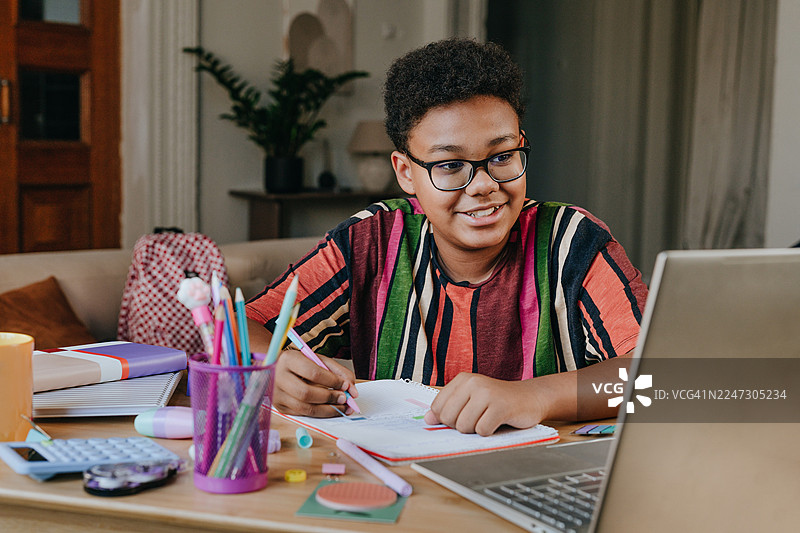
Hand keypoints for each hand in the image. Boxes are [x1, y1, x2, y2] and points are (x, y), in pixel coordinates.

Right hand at [272, 349, 358, 417]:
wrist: (277, 367)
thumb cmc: (301, 362)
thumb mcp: (319, 360)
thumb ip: (338, 372)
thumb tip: (352, 390)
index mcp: (288, 360)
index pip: (313, 373)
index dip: (332, 381)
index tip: (346, 385)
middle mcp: (278, 377)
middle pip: (306, 393)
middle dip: (329, 398)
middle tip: (344, 399)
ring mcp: (277, 394)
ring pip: (304, 408)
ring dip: (327, 410)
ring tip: (342, 407)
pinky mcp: (280, 406)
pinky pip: (302, 414)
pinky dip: (319, 413)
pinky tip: (329, 410)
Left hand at [423, 373, 546, 435]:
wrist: (531, 398)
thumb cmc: (498, 401)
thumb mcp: (471, 399)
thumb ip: (449, 407)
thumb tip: (428, 419)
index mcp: (463, 379)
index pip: (437, 408)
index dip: (447, 420)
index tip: (461, 416)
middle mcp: (473, 383)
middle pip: (449, 418)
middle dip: (461, 426)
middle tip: (478, 418)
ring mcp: (487, 394)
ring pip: (464, 426)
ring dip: (476, 430)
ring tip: (488, 419)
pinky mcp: (501, 407)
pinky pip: (482, 431)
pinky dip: (489, 433)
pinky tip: (498, 422)